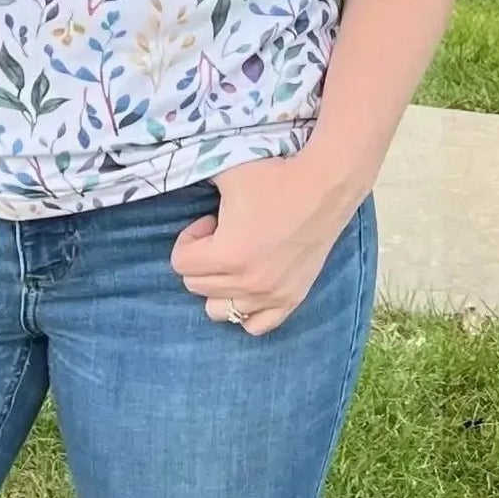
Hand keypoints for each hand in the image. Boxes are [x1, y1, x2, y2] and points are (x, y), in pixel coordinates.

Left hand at [169, 151, 358, 336]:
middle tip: (224, 234)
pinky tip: (251, 282)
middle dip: (202, 259)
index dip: (189, 239)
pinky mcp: (292, 299)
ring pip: (219, 311)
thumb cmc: (274, 176)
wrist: (325, 186)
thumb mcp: (226, 171)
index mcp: (227, 254)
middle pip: (196, 286)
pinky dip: (246, 309)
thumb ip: (192, 176)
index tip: (210, 222)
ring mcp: (271, 295)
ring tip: (235, 258)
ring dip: (219, 286)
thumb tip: (173, 175)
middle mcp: (248, 283)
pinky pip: (256, 326)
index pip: (180, 264)